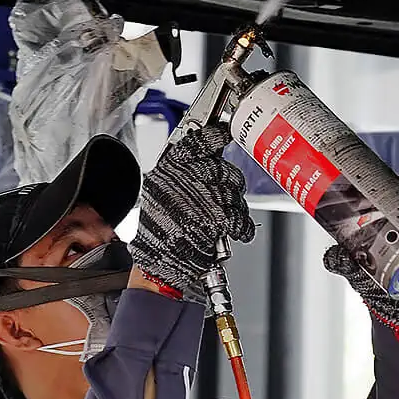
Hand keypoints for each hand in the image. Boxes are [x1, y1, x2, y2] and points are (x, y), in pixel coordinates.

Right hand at [130, 124, 255, 294]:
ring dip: (234, 208)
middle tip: (221, 196)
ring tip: (221, 220)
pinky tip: (234, 231)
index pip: (198, 141)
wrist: (156, 265)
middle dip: (228, 184)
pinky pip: (242, 218)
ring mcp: (204, 199)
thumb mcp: (158, 194)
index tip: (223, 132)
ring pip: (235, 194)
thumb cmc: (158, 233)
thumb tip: (206, 158)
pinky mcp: (218, 221)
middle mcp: (187, 180)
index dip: (215, 136)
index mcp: (169, 170)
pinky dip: (242, 227)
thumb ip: (182, 175)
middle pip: (224, 170)